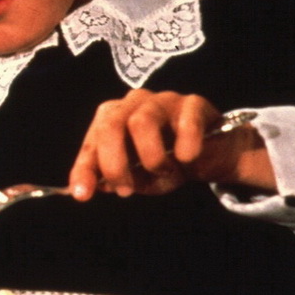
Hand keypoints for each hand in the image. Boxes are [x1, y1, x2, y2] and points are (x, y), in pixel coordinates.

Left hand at [68, 89, 272, 200]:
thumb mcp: (140, 178)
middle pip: (111, 124)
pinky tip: (188, 158)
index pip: (91, 142)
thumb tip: (101, 185)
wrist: (212, 154)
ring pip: (142, 122)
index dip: (84, 168)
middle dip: (114, 163)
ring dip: (151, 157)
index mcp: (113, 119)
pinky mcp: (193, 103)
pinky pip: (185, 122)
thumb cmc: (168, 162)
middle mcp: (133, 104)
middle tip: (127, 189)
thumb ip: (118, 179)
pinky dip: (185, 146)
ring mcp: (163, 100)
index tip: (83, 194)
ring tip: (165, 171)